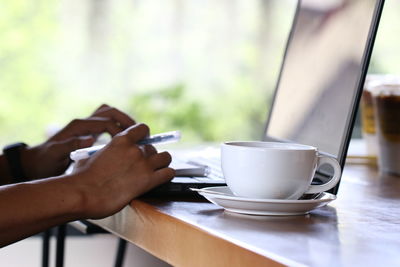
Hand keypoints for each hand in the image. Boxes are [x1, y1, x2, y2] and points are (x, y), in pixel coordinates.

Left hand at [21, 104, 135, 178]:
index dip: (119, 131)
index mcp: (78, 126)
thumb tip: (91, 139)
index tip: (129, 144)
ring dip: (122, 120)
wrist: (34, 163)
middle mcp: (83, 122)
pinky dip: (118, 125)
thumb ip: (71, 145)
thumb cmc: (45, 162)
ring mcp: (85, 126)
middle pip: (109, 111)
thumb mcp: (55, 155)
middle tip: (138, 132)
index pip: (105, 122)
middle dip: (125, 119)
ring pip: (108, 113)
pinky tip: (125, 139)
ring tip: (134, 133)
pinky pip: (106, 122)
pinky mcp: (88, 131)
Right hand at [70, 123, 174, 218]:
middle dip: (150, 155)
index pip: (142, 129)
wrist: (83, 194)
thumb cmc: (82, 178)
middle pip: (153, 147)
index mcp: (121, 140)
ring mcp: (143, 164)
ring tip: (155, 170)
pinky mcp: (149, 181)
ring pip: (166, 157)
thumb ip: (103, 151)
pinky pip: (169, 173)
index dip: (144, 136)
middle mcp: (135, 150)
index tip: (143, 143)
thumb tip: (103, 154)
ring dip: (161, 163)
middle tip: (143, 164)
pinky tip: (161, 178)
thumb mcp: (90, 155)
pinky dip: (167, 175)